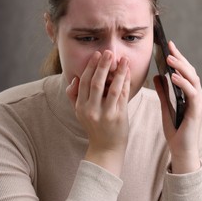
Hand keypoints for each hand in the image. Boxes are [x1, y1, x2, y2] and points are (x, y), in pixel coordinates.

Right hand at [66, 50, 130, 175]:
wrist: (106, 148)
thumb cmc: (94, 127)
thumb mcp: (79, 112)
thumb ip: (74, 95)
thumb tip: (75, 78)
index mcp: (80, 107)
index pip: (83, 82)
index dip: (90, 67)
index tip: (97, 55)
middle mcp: (90, 110)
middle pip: (95, 82)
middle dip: (102, 65)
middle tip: (108, 52)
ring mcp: (105, 114)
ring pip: (111, 88)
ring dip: (117, 72)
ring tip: (122, 59)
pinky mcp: (118, 117)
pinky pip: (122, 96)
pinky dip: (125, 83)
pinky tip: (128, 73)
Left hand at [153, 41, 201, 173]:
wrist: (180, 149)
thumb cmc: (174, 128)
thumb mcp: (165, 105)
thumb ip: (163, 91)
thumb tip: (157, 75)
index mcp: (189, 93)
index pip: (183, 71)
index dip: (177, 57)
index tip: (168, 45)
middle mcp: (196, 95)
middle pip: (189, 71)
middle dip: (180, 58)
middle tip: (169, 47)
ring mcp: (198, 102)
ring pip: (192, 79)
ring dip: (181, 68)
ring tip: (169, 58)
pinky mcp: (196, 110)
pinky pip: (191, 93)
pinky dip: (182, 84)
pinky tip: (173, 77)